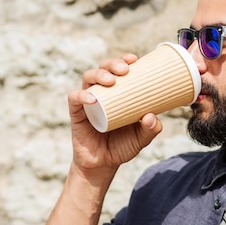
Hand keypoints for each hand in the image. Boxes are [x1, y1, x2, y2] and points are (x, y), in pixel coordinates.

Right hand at [68, 54, 162, 176]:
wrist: (103, 165)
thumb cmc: (123, 146)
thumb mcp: (141, 138)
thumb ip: (150, 129)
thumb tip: (151, 116)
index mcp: (118, 93)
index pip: (118, 70)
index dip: (124, 60)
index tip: (134, 59)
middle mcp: (102, 93)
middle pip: (103, 68)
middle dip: (112, 63)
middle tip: (125, 69)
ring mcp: (87, 102)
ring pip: (88, 78)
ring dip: (99, 74)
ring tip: (111, 80)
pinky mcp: (76, 114)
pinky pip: (74, 99)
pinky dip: (81, 95)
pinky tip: (92, 98)